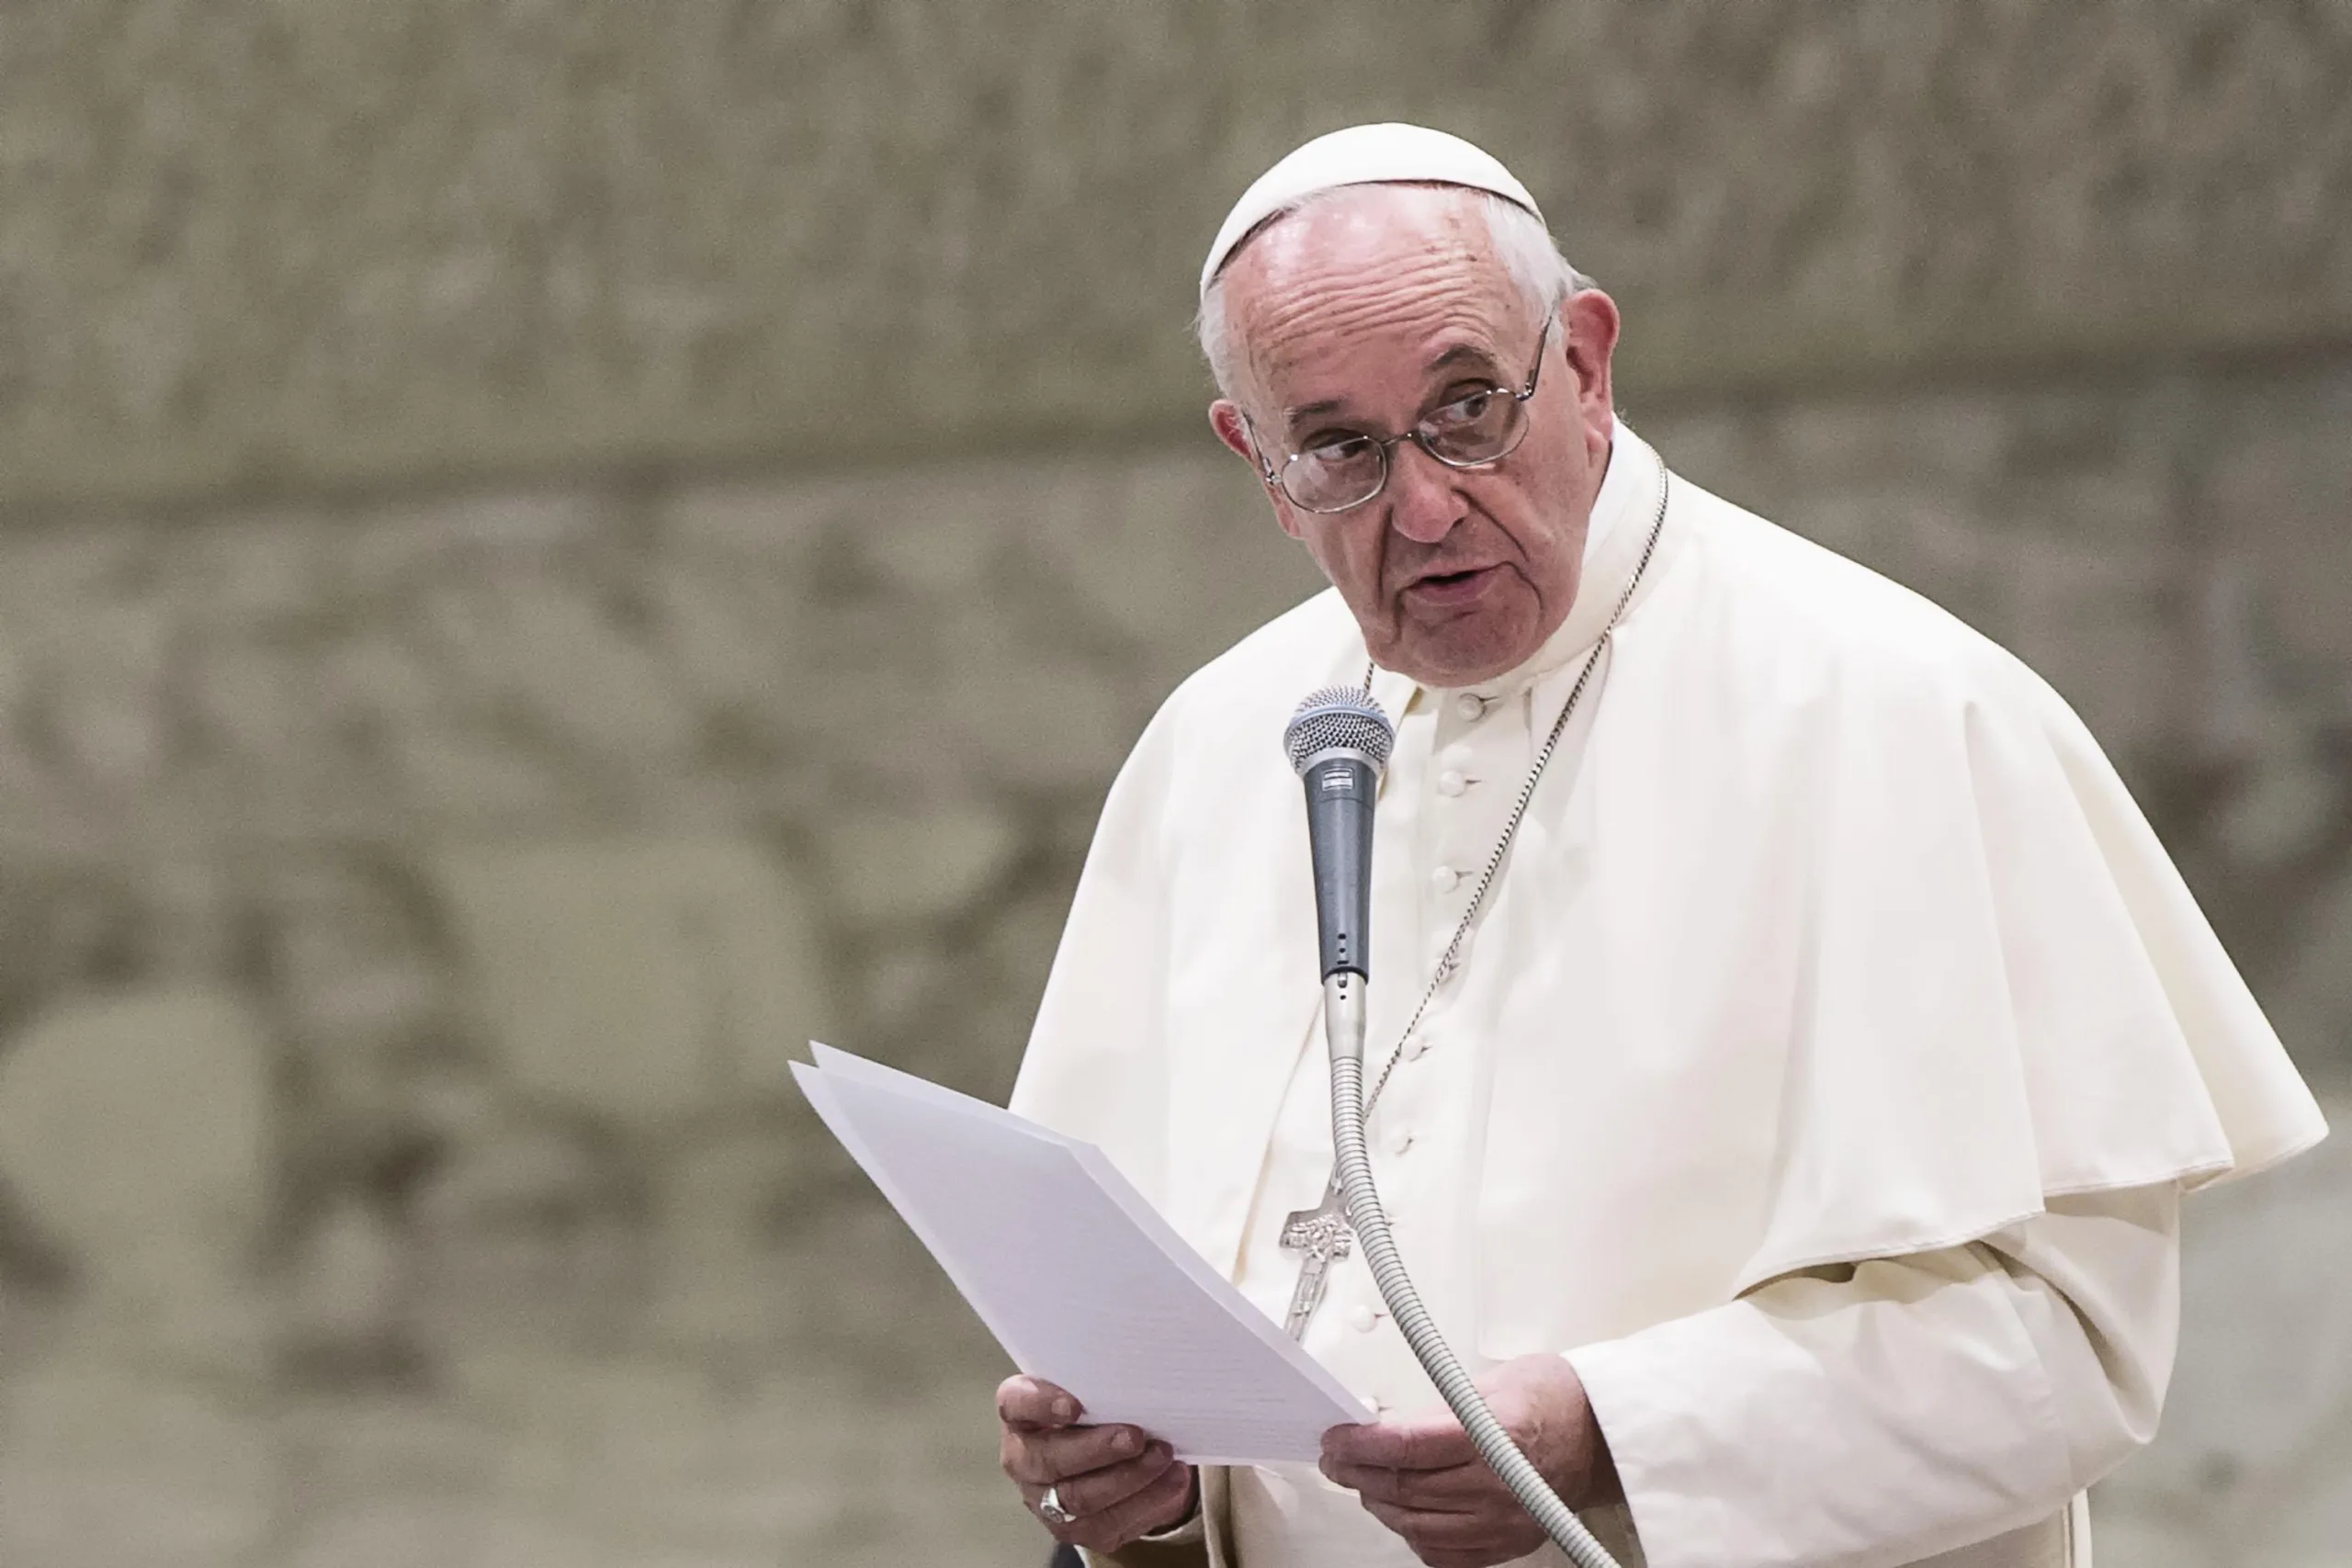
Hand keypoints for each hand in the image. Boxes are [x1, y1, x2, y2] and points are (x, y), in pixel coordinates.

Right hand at [998, 1375, 1197, 1553]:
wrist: (1101, 1455)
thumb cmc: (1094, 1410)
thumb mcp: (1089, 1390)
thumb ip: (1100, 1384)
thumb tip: (1140, 1376)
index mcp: (1018, 1414)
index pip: (1016, 1404)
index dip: (1041, 1404)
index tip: (1074, 1405)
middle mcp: (1022, 1459)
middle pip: (1050, 1461)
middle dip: (1097, 1450)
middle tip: (1135, 1436)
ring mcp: (1044, 1500)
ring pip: (1081, 1499)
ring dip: (1129, 1477)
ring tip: (1163, 1456)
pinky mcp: (1074, 1529)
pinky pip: (1109, 1523)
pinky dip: (1147, 1501)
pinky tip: (1172, 1481)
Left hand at [1319, 1355, 1617, 1567]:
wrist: (1599, 1435)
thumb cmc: (1550, 1400)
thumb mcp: (1487, 1383)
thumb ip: (1434, 1411)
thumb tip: (1382, 1428)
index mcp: (1491, 1434)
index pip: (1405, 1446)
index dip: (1359, 1445)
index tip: (1337, 1439)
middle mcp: (1498, 1484)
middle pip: (1405, 1489)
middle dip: (1358, 1474)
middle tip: (1339, 1460)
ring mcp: (1503, 1520)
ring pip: (1417, 1526)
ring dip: (1380, 1505)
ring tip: (1364, 1484)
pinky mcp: (1508, 1543)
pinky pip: (1444, 1554)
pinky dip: (1414, 1535)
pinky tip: (1403, 1514)